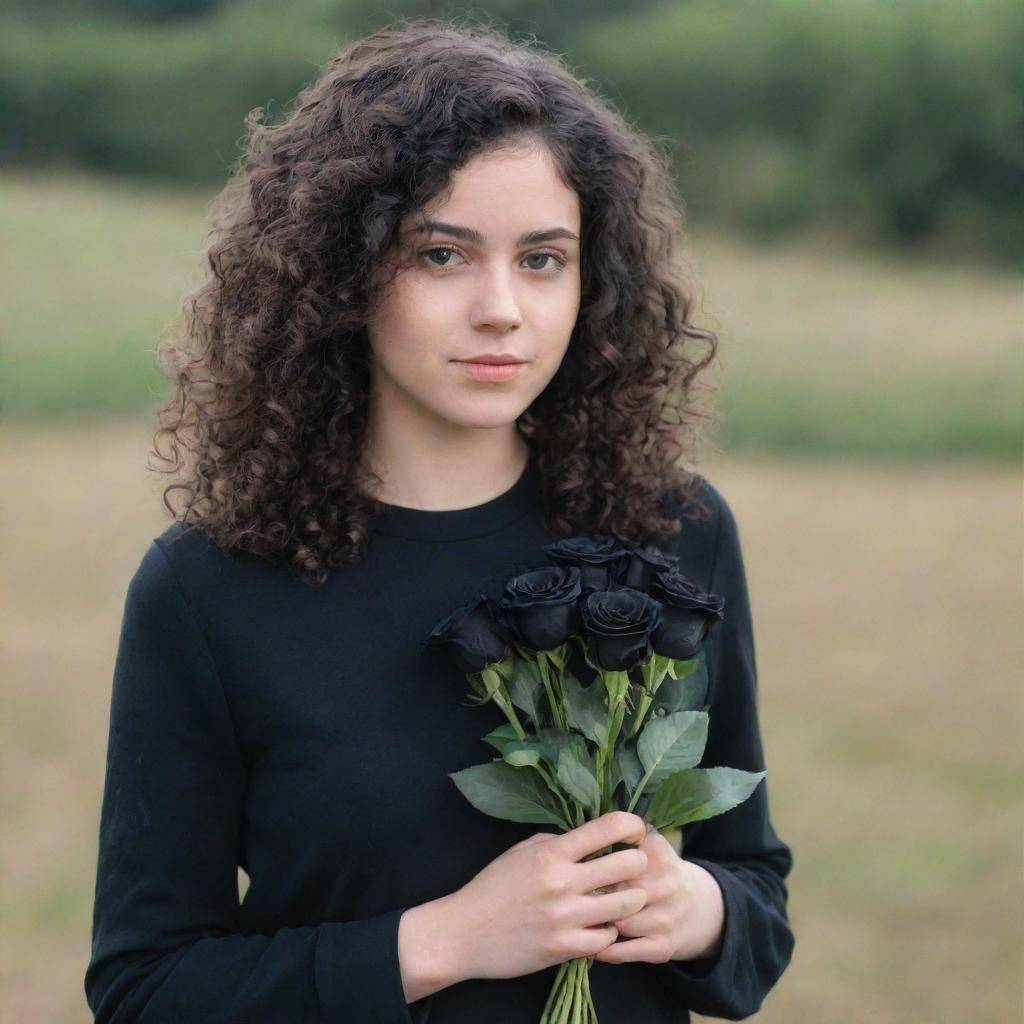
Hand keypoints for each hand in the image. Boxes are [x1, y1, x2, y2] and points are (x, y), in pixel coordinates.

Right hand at [436, 811, 651, 982]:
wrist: (463, 932)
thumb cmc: (492, 888)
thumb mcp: (520, 852)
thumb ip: (555, 843)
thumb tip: (587, 838)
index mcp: (552, 852)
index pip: (607, 827)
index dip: (632, 825)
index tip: (636, 831)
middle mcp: (563, 881)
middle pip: (629, 864)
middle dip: (638, 864)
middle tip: (633, 868)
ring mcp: (566, 917)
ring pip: (627, 904)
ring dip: (630, 900)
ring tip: (621, 899)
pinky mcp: (565, 948)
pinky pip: (608, 938)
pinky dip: (609, 932)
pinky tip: (600, 926)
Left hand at [590, 826, 724, 964]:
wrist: (700, 908)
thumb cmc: (660, 870)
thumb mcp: (650, 844)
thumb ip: (624, 832)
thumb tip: (584, 826)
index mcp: (658, 855)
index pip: (618, 857)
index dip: (595, 863)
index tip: (579, 865)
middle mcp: (666, 886)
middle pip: (617, 890)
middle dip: (592, 893)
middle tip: (573, 893)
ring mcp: (665, 919)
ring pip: (619, 922)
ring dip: (596, 921)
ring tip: (577, 916)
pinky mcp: (661, 948)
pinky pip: (624, 952)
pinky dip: (603, 948)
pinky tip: (590, 939)